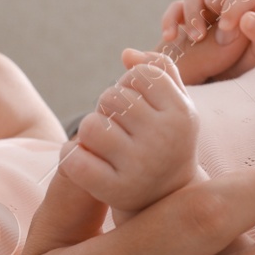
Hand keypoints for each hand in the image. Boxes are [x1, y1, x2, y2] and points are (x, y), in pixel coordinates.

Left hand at [63, 50, 204, 217]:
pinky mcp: (115, 190)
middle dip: (109, 108)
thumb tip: (127, 54)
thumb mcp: (176, 105)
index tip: (138, 105)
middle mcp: (164, 138)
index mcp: (182, 113)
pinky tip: (87, 162)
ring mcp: (140, 166)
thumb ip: (159, 70)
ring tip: (105, 145)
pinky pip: (74, 159)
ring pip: (90, 126)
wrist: (167, 200)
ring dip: (91, 132)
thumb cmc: (168, 142)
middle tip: (121, 129)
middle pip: (111, 96)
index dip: (130, 84)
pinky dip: (72, 157)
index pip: (140, 74)